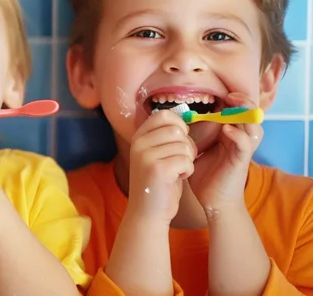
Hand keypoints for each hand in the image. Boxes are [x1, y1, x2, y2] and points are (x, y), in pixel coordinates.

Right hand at [125, 110, 196, 224]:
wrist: (148, 212)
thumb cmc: (159, 183)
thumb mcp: (156, 154)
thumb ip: (164, 137)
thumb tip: (183, 121)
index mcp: (138, 137)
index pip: (164, 115)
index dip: (179, 126)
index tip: (179, 142)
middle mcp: (139, 143)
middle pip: (177, 130)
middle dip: (187, 145)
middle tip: (180, 160)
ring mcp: (146, 155)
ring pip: (184, 145)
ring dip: (188, 160)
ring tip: (178, 171)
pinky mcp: (158, 169)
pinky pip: (186, 160)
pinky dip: (188, 170)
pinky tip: (178, 178)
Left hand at [189, 93, 260, 212]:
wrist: (212, 201)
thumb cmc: (204, 175)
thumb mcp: (195, 149)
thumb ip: (191, 134)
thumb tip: (173, 118)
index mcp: (230, 135)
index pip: (238, 112)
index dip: (234, 100)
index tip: (221, 92)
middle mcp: (240, 140)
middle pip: (250, 115)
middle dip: (243, 102)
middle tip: (231, 95)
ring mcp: (242, 150)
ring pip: (253, 127)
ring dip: (244, 114)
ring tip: (232, 105)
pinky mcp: (241, 161)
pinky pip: (245, 144)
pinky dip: (238, 135)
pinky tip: (227, 129)